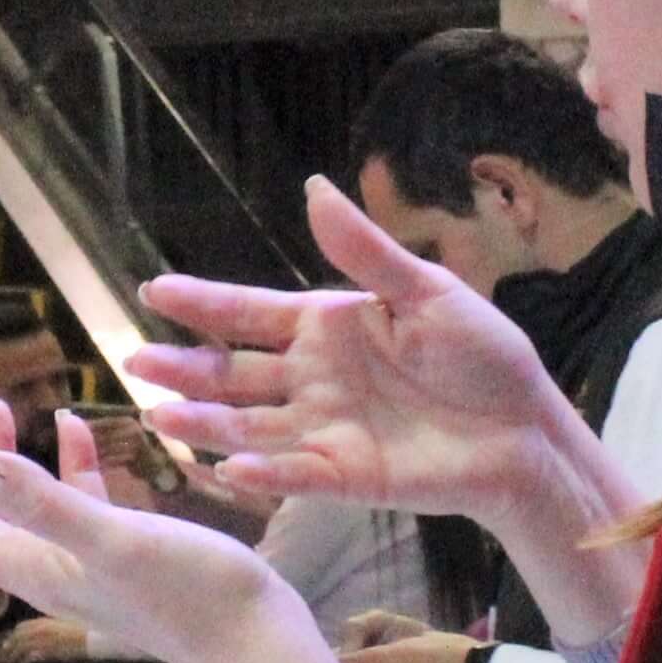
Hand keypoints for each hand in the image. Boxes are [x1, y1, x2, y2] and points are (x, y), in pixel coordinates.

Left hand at [0, 392, 289, 662]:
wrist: (256, 642)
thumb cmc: (189, 593)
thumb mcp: (112, 538)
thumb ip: (43, 501)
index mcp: (27, 566)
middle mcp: (42, 568)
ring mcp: (82, 561)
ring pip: (16, 505)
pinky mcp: (122, 552)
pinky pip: (75, 502)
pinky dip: (64, 462)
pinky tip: (71, 425)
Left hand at [0, 615, 94, 662]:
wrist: (93, 638)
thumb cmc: (82, 630)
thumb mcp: (63, 624)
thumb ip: (51, 627)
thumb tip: (43, 632)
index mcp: (45, 621)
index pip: (23, 626)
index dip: (15, 634)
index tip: (11, 640)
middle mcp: (42, 628)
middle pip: (18, 635)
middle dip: (11, 644)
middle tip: (7, 652)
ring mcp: (44, 639)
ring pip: (22, 646)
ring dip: (15, 654)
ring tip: (13, 662)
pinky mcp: (48, 650)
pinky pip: (31, 655)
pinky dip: (25, 661)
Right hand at [125, 174, 594, 528]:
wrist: (525, 427)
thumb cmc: (483, 353)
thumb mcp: (425, 291)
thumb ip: (364, 251)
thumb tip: (313, 187)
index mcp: (328, 327)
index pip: (250, 313)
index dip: (204, 303)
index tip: (154, 290)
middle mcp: (314, 379)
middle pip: (233, 372)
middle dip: (185, 367)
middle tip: (136, 359)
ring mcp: (324, 429)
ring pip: (248, 424)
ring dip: (204, 423)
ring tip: (158, 415)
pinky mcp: (345, 475)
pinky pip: (293, 472)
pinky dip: (260, 470)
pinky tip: (225, 465)